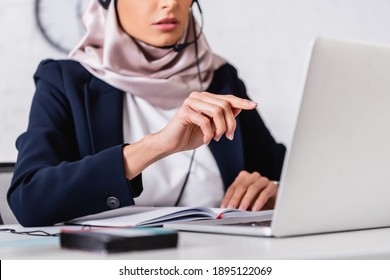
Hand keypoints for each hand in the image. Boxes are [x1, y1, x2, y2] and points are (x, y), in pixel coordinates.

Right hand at [123, 92, 256, 179]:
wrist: (171, 144)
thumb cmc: (190, 136)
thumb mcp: (212, 127)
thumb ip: (224, 116)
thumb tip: (241, 107)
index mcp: (205, 98)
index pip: (227, 98)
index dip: (241, 101)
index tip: (254, 106)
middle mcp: (198, 96)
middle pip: (225, 105)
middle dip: (230, 123)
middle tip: (228, 137)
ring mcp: (190, 102)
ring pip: (217, 111)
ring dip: (220, 128)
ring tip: (216, 138)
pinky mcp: (184, 111)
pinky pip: (205, 121)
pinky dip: (209, 133)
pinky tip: (207, 141)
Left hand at [220, 171, 277, 210]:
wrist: (274, 200)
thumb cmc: (257, 200)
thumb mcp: (245, 201)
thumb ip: (237, 203)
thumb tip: (227, 210)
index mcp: (243, 177)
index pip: (233, 187)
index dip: (228, 198)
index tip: (224, 207)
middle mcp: (252, 177)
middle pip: (242, 186)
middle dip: (236, 198)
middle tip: (232, 208)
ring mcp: (263, 180)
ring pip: (253, 188)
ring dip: (246, 199)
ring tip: (242, 209)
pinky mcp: (272, 186)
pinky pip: (265, 193)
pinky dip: (259, 201)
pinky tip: (255, 209)